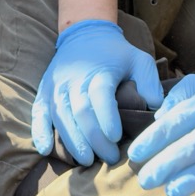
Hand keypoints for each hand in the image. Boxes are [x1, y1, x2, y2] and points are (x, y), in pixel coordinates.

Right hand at [32, 19, 163, 165]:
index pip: (100, 95)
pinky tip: (45, 149)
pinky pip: (38, 113)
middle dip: (94, 138)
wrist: (85, 34)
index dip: (107, 117)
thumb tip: (155, 109)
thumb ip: (149, 82)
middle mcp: (74, 79)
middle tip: (110, 158)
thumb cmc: (116, 54)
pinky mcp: (44, 92)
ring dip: (72, 140)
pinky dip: (40, 131)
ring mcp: (56, 86)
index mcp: (99, 71)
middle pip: (81, 111)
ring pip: (61, 115)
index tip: (116, 137)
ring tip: (86, 161)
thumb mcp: (139, 60)